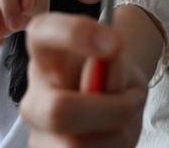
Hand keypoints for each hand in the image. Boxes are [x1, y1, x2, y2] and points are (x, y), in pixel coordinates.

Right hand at [20, 13, 147, 147]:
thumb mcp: (122, 69)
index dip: (75, 33)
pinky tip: (109, 139)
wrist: (110, 111)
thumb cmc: (112, 83)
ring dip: (116, 133)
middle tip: (132, 101)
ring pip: (77, 144)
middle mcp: (35, 97)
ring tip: (121, 122)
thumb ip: (113, 67)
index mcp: (48, 59)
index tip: (115, 43)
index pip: (42, 33)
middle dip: (109, 110)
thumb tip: (100, 70)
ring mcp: (39, 133)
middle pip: (58, 110)